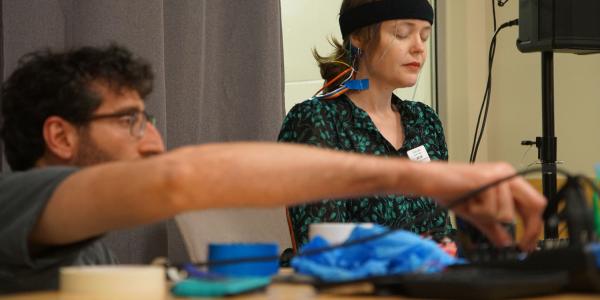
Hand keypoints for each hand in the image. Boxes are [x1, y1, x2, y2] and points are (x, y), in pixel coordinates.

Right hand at [423, 162, 545, 250]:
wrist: (431, 181)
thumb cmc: (451, 191)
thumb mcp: (478, 213)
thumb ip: (494, 227)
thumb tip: (506, 243)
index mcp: (508, 179)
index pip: (534, 203)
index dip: (535, 226)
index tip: (528, 244)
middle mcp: (506, 174)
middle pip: (535, 204)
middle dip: (529, 228)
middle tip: (521, 244)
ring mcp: (498, 175)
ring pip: (507, 212)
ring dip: (488, 217)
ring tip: (473, 207)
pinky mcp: (487, 180)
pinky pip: (491, 209)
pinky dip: (478, 212)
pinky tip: (468, 202)